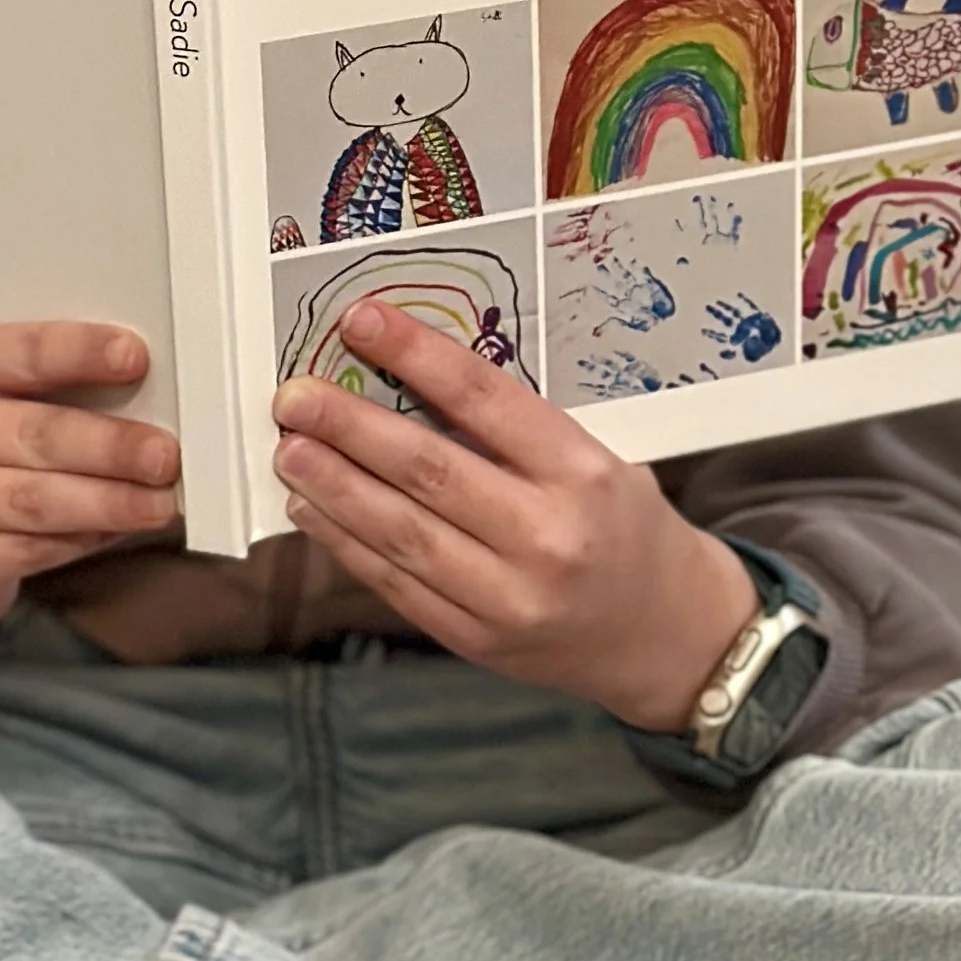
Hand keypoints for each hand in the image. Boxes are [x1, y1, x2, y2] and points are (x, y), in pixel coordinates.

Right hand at [0, 322, 179, 677]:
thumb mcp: (14, 409)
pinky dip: (79, 542)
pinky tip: (112, 535)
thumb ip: (69, 396)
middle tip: (165, 456)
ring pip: (33, 499)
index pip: (20, 352)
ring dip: (108, 502)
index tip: (136, 357)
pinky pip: (24, 551)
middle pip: (34, 432)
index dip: (80, 352)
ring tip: (158, 505)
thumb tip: (159, 407)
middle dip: (111, 445)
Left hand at [270, 300, 758, 730]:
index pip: (484, 400)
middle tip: (294, 395)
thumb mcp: (599, 461)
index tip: (360, 321)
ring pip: (401, 533)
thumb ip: (515, 434)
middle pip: (429, 470)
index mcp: (583, 474)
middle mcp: (547, 537)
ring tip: (289, 448)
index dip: (414, 355)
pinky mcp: (477, 640)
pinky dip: (346, 545)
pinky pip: (397, 585)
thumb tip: (406, 383)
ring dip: (334, 487)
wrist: (672, 637)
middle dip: (349, 427)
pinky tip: (312, 509)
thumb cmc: (627, 531)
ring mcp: (509, 598)